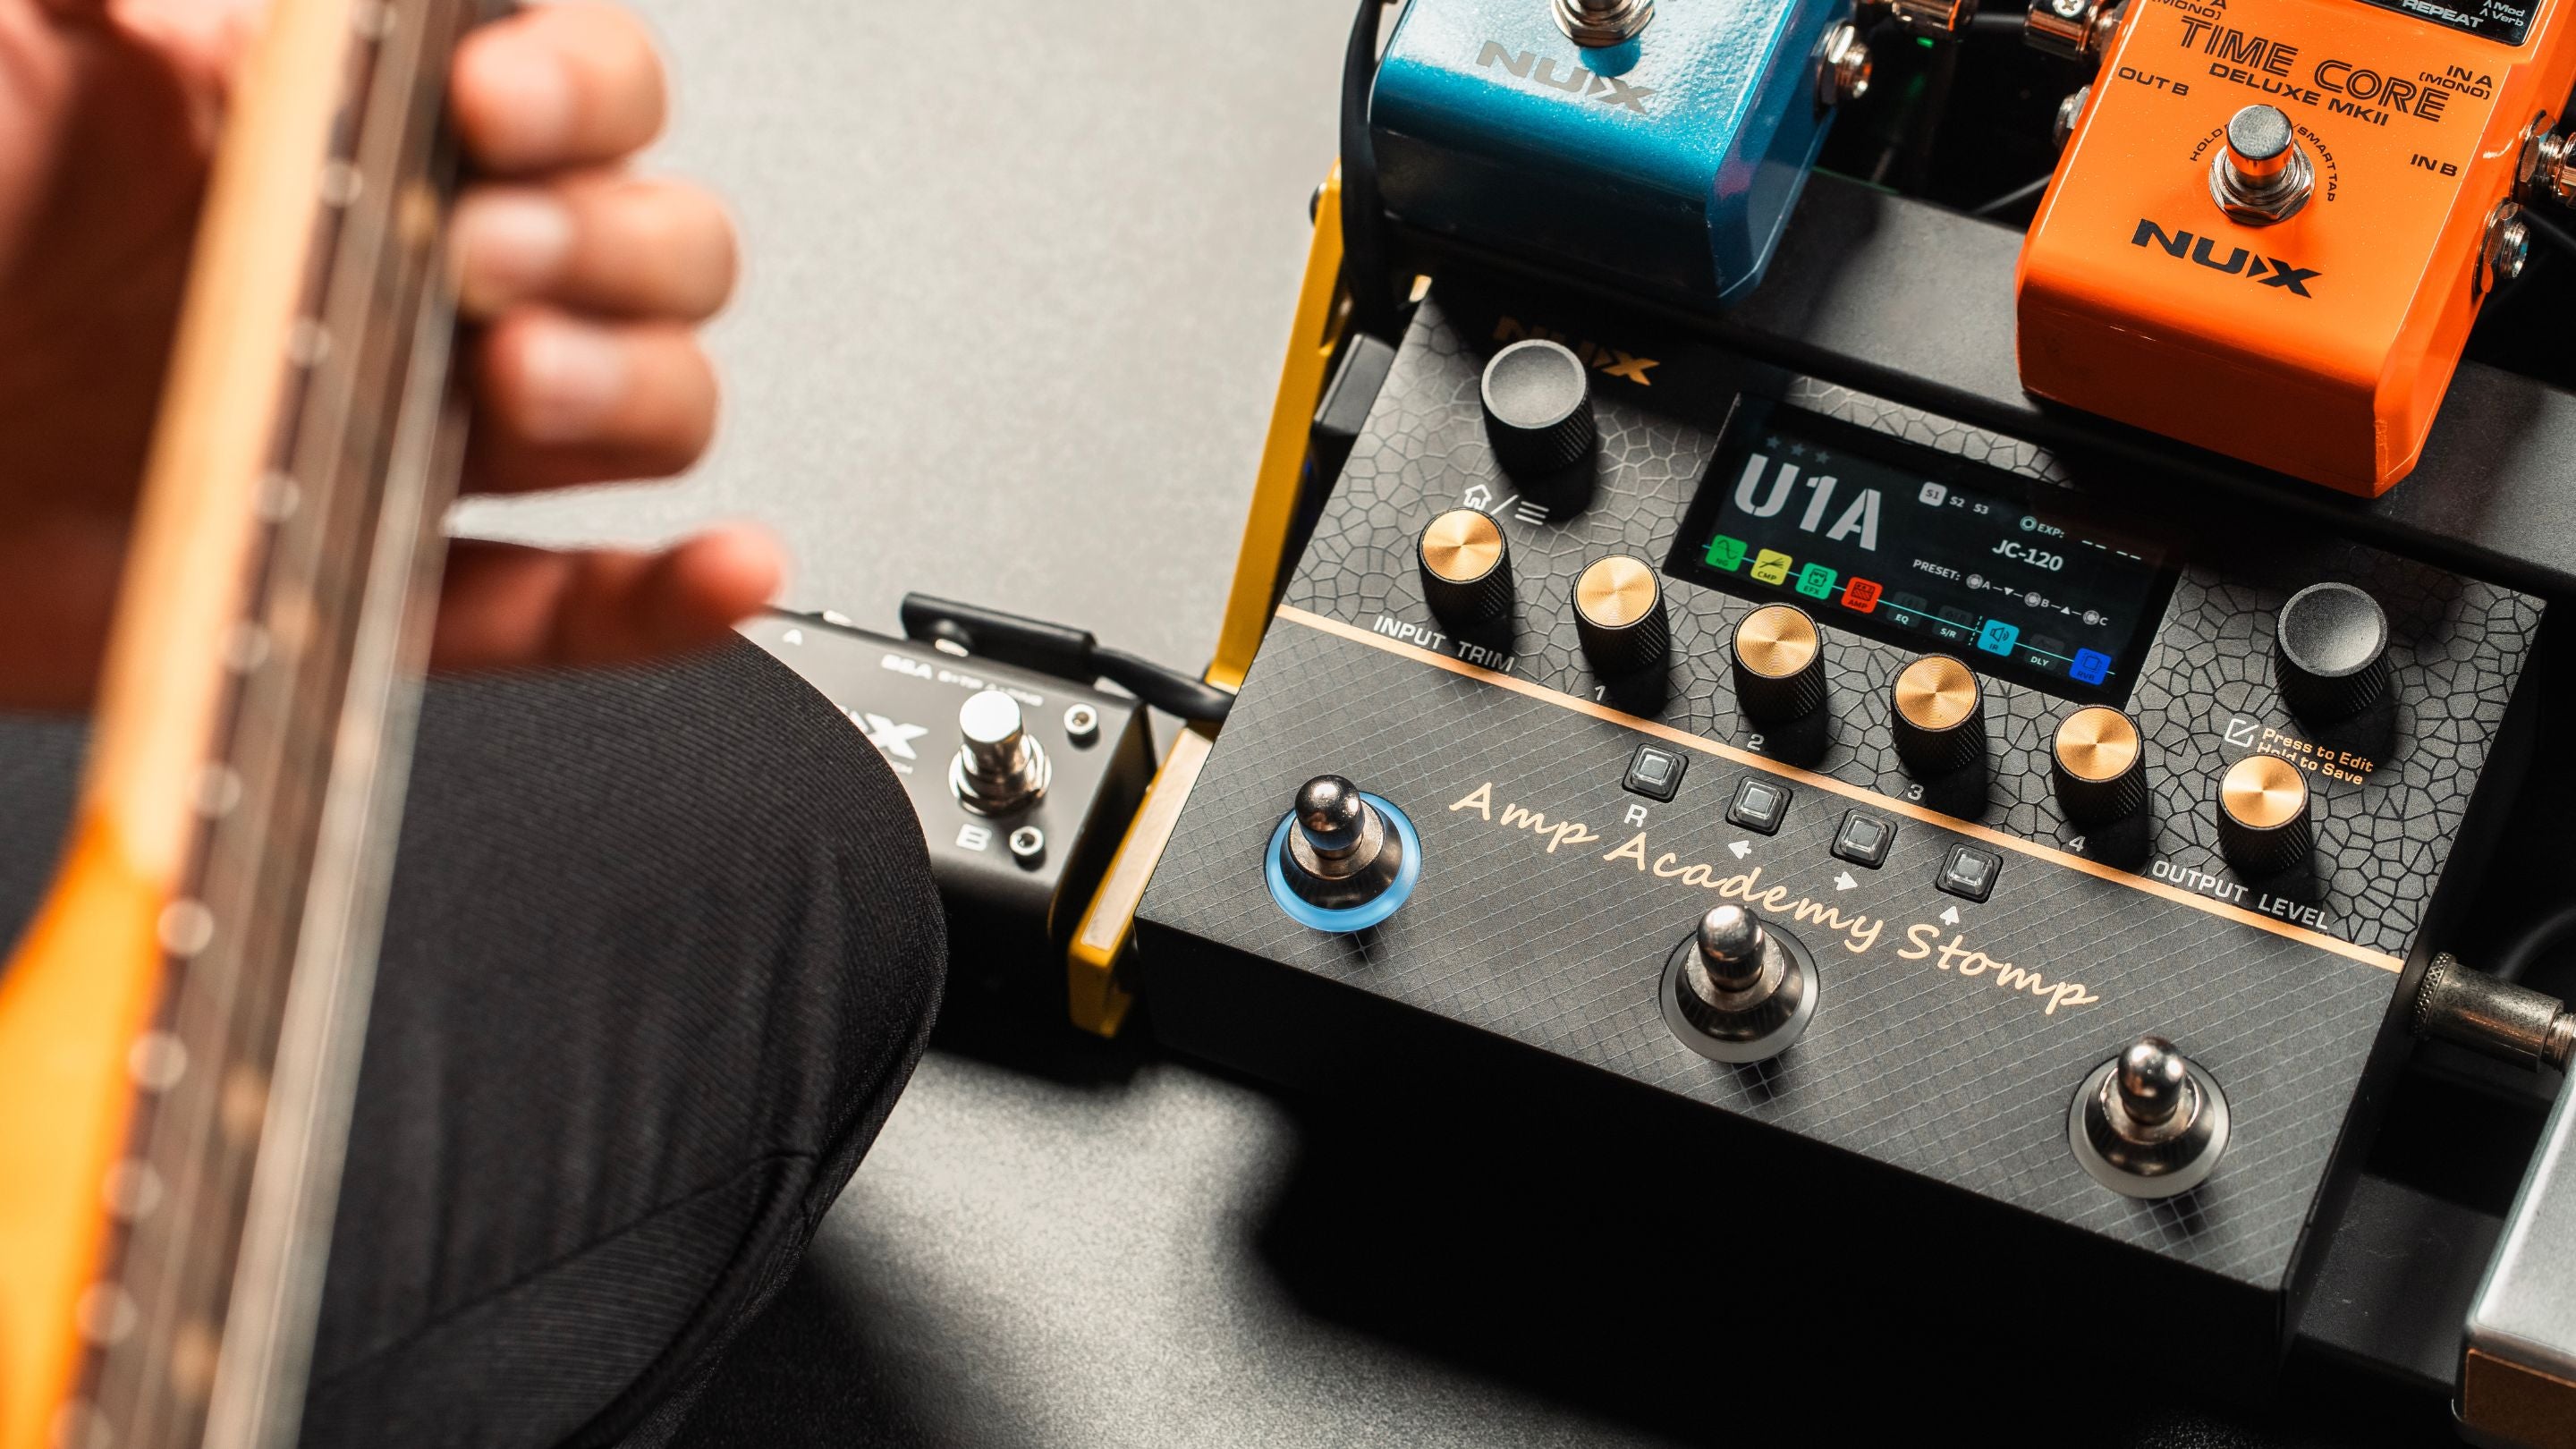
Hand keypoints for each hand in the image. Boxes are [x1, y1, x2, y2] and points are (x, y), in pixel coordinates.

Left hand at [0, 0, 779, 709]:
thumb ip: (104, 0)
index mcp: (316, 129)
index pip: (563, 75)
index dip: (578, 84)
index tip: (489, 105)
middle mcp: (389, 273)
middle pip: (648, 238)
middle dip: (602, 242)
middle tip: (471, 258)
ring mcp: (394, 433)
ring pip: (643, 409)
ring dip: (630, 391)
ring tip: (509, 387)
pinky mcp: (366, 588)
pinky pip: (557, 607)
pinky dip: (656, 601)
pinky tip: (711, 566)